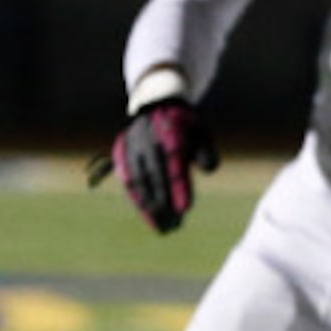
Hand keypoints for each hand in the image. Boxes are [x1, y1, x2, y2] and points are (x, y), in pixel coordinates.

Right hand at [87, 98, 218, 231]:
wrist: (156, 103)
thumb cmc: (184, 124)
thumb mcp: (200, 131)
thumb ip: (206, 149)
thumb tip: (208, 168)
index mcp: (169, 131)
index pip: (174, 164)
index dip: (179, 187)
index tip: (185, 208)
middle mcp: (148, 139)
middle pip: (154, 176)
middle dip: (163, 203)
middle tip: (175, 226)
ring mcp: (132, 146)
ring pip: (138, 181)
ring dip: (149, 207)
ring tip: (163, 227)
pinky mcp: (121, 153)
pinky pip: (127, 180)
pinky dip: (137, 199)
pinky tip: (148, 217)